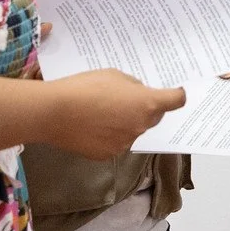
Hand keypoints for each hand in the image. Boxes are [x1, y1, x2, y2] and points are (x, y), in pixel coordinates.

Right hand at [36, 70, 185, 159]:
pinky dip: (110, 136)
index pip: (175, 101)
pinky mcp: (108, 155)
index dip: (176, 95)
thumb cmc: (84, 87)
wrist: (53, 112)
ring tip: (101, 112)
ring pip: (133, 131)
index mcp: (147, 104)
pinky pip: (116, 143)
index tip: (175, 92)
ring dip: (126, 123)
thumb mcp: (113, 75)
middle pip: (153, 117)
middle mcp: (141, 126)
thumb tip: (138, 94)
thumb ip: (132, 86)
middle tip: (126, 99)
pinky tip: (92, 127)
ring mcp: (125, 143)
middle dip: (146, 109)